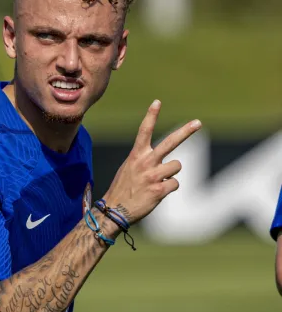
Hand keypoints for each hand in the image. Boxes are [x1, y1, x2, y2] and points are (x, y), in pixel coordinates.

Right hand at [103, 100, 201, 224]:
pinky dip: (168, 188)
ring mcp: (153, 176)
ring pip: (176, 166)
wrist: (115, 209)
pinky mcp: (159, 190)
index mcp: (136, 155)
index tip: (157, 102)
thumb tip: (168, 162)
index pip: (144, 131)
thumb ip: (145, 161)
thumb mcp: (129, 168)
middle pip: (170, 142)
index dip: (151, 115)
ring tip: (156, 182)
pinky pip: (175, 184)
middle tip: (198, 122)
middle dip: (186, 131)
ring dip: (170, 174)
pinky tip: (155, 193)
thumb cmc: (123, 188)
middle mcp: (145, 162)